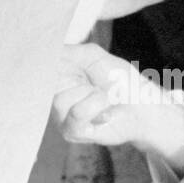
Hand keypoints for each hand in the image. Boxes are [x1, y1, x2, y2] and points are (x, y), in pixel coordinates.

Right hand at [53, 43, 183, 161]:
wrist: (142, 105)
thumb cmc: (121, 81)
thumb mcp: (93, 56)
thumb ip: (68, 51)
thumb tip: (46, 51)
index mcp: (58, 77)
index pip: (41, 68)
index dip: (53, 63)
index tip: (73, 64)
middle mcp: (54, 97)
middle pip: (48, 83)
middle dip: (77, 79)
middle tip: (96, 85)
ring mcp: (60, 116)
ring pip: (60, 100)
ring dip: (91, 95)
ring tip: (103, 99)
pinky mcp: (70, 132)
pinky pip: (76, 114)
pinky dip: (96, 107)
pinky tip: (104, 112)